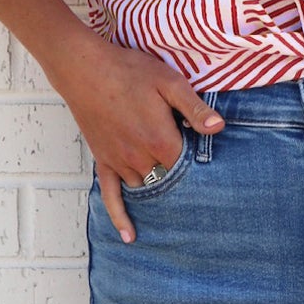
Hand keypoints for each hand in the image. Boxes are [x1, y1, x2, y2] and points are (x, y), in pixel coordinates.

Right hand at [43, 32, 222, 241]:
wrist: (84, 67)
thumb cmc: (129, 71)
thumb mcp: (169, 82)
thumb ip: (195, 108)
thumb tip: (219, 128)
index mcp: (161, 140)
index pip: (190, 168)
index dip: (203, 169)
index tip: (218, 174)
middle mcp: (140, 157)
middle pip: (170, 181)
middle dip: (185, 184)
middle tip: (205, 198)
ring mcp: (119, 162)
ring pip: (146, 188)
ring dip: (161, 192)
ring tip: (181, 206)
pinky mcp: (103, 160)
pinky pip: (110, 195)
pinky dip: (120, 216)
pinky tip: (130, 236)